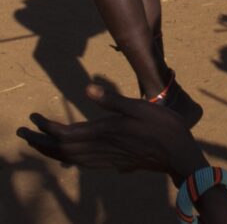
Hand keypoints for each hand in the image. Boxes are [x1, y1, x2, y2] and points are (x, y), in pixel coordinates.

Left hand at [17, 83, 206, 184]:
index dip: (46, 127)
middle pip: (62, 150)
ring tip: (40, 143)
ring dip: (51, 151)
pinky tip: (69, 155)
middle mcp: (101, 148)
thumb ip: (112, 100)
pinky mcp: (114, 164)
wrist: (177, 153)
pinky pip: (83, 164)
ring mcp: (106, 159)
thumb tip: (87, 88)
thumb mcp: (139, 106)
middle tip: (24, 133)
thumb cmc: (162, 126)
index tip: (33, 118)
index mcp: (104, 132)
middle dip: (40, 142)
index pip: (65, 134)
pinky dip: (68, 159)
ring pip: (70, 159)